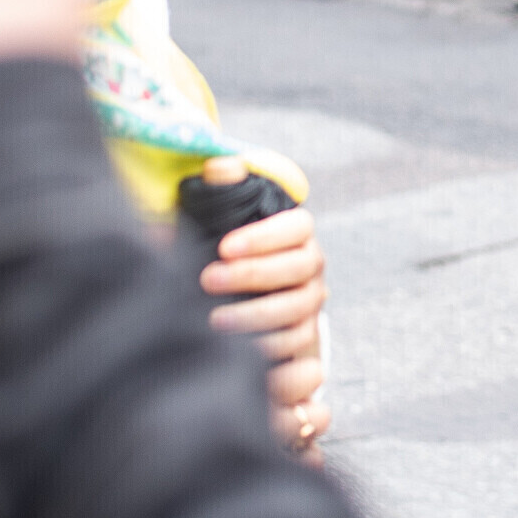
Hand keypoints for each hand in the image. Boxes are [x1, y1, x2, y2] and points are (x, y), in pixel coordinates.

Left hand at [193, 157, 329, 457]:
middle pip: (299, 268)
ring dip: (256, 315)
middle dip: (253, 275)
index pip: (297, 226)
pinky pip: (296, 342)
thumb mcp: (215, 220)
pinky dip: (268, 346)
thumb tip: (220, 167)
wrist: (229, 301)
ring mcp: (311, 301)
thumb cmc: (219, 252)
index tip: (223, 246)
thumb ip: (221, 191)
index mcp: (295, 232)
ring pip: (298, 308)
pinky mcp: (304, 335)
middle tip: (207, 280)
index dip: (265, 236)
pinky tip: (235, 349)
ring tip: (213, 320)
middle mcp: (311, 265)